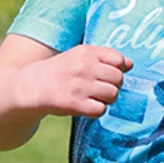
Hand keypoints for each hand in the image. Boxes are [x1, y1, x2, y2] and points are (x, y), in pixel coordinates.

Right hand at [15, 45, 133, 117]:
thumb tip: (130, 64)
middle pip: (119, 79)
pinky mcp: (75, 104)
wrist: (33, 86)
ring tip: (93, 96)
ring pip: (113, 95)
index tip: (107, 73)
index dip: (118, 69)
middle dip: (113, 85)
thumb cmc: (61, 70)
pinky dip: (97, 110)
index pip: (118, 59)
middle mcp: (84, 67)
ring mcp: (80, 86)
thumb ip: (105, 57)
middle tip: (100, 88)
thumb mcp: (80, 56)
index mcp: (86, 52)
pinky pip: (101, 110)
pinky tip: (87, 105)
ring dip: (107, 99)